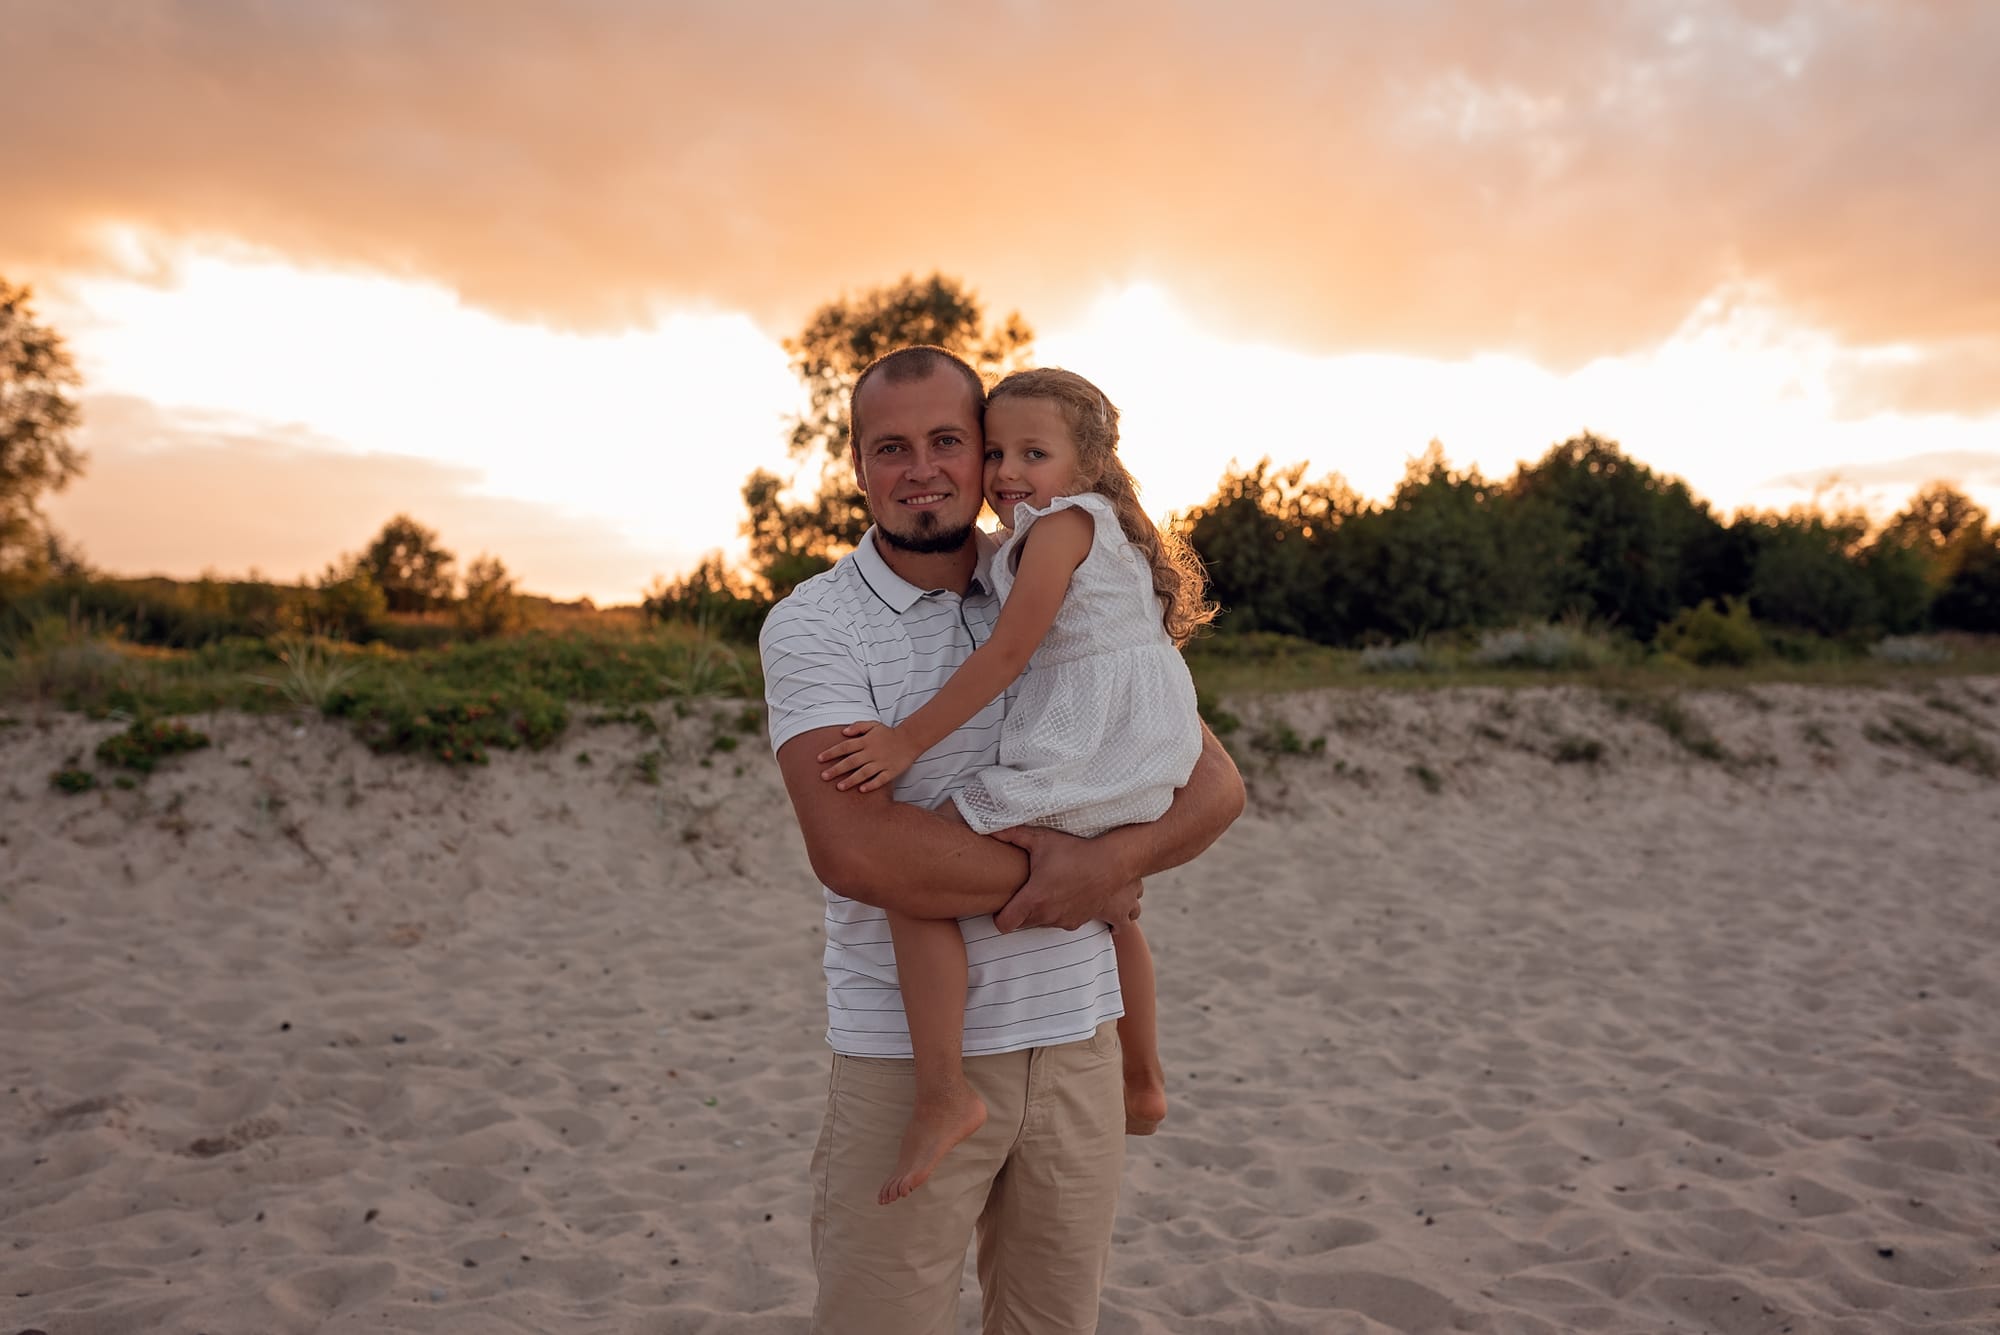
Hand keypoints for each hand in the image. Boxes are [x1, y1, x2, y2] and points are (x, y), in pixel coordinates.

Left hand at [815, 721, 917, 792]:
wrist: (910, 740)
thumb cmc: (888, 733)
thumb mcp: (873, 725)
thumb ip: (858, 727)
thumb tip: (843, 732)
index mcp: (866, 741)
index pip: (845, 747)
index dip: (831, 752)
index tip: (819, 759)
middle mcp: (872, 752)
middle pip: (851, 761)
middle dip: (836, 769)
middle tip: (823, 777)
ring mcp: (882, 763)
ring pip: (864, 773)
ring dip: (851, 780)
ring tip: (839, 787)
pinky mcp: (891, 771)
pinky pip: (880, 779)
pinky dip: (872, 785)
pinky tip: (861, 790)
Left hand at [989, 825, 1141, 932]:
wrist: (1112, 864)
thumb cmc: (1076, 851)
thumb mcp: (1042, 839)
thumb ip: (1013, 835)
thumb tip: (988, 828)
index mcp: (1034, 899)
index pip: (1004, 924)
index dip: (999, 917)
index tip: (1001, 906)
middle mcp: (1047, 915)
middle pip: (1022, 923)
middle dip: (1020, 910)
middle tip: (1024, 890)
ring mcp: (1063, 920)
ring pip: (1041, 923)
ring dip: (1041, 911)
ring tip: (1047, 889)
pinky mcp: (1078, 922)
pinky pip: (1060, 923)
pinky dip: (1059, 913)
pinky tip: (1063, 896)